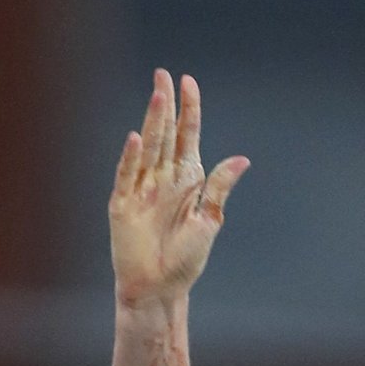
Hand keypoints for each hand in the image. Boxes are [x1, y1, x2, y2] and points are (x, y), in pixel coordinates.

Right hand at [110, 69, 248, 310]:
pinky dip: (131, 158)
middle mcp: (163, 178)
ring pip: (148, 148)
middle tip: (163, 75)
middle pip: (165, 134)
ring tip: (157, 96)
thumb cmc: (185, 260)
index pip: (187, 136)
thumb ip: (219, 188)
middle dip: (165, 105)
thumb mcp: (209, 221)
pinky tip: (137, 138)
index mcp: (186, 179)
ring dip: (153, 123)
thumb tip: (241, 159)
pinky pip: (127, 176)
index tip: (188, 82)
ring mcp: (141, 189)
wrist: (160, 290)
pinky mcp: (123, 205)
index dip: (188, 110)